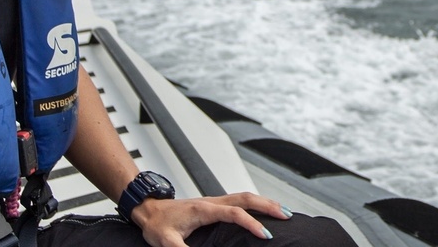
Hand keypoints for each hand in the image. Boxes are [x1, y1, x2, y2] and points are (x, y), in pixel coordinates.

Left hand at [131, 192, 289, 245]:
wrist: (150, 210)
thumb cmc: (158, 224)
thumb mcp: (166, 242)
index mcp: (204, 209)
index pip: (235, 213)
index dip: (251, 223)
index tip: (264, 234)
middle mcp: (213, 201)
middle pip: (247, 198)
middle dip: (268, 205)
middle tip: (287, 215)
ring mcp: (215, 200)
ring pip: (246, 196)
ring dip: (265, 202)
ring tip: (282, 211)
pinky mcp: (215, 203)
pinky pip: (241, 200)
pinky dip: (256, 203)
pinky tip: (262, 209)